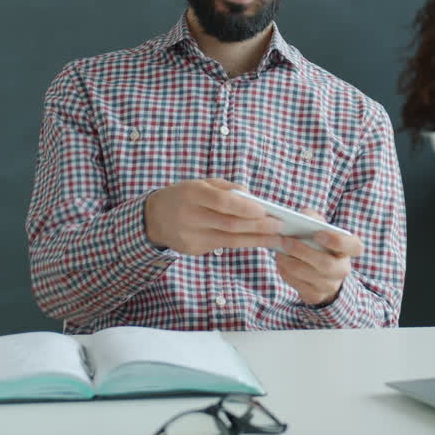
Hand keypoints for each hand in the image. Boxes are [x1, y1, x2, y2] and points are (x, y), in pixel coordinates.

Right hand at [144, 179, 282, 255]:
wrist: (155, 217)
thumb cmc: (185, 195)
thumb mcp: (201, 183)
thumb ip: (226, 188)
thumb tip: (252, 198)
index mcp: (193, 194)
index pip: (222, 203)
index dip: (245, 208)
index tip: (266, 211)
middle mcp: (190, 216)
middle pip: (229, 225)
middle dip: (258, 227)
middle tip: (280, 226)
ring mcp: (191, 236)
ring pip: (230, 241)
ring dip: (257, 240)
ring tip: (277, 238)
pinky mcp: (193, 250)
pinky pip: (223, 246)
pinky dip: (244, 243)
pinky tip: (259, 241)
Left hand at [275, 208, 364, 306]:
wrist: (320, 273)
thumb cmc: (320, 244)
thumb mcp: (320, 229)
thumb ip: (313, 218)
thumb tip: (303, 215)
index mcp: (350, 250)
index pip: (354, 247)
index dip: (337, 241)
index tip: (318, 234)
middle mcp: (343, 269)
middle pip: (326, 264)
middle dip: (302, 251)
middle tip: (285, 241)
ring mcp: (330, 285)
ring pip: (307, 275)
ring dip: (289, 261)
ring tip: (278, 251)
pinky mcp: (315, 295)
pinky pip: (298, 284)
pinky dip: (286, 271)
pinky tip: (281, 262)